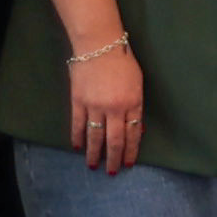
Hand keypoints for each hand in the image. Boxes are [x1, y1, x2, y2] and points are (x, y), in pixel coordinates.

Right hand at [67, 38, 147, 174]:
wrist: (99, 44)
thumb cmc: (123, 61)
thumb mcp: (138, 84)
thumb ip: (136, 106)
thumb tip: (137, 129)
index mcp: (133, 103)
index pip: (133, 134)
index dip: (130, 151)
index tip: (128, 163)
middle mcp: (115, 108)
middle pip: (114, 140)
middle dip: (114, 159)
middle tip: (112, 172)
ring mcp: (95, 105)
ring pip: (95, 136)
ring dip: (94, 153)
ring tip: (93, 165)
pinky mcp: (78, 101)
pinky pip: (78, 124)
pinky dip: (77, 137)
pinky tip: (77, 147)